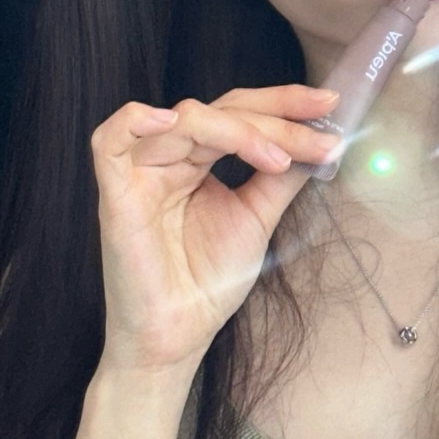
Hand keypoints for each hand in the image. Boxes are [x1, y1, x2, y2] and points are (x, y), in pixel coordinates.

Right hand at [90, 82, 339, 374]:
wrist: (180, 334)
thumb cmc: (208, 280)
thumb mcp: (257, 216)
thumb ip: (281, 175)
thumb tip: (320, 138)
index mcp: (198, 159)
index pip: (240, 112)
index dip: (284, 103)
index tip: (330, 104)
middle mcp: (170, 157)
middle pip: (220, 109)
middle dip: (276, 117)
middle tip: (321, 132)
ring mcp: (141, 172)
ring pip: (186, 119)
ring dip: (239, 130)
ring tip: (278, 158)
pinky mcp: (117, 195)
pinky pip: (109, 142)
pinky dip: (134, 120)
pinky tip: (170, 120)